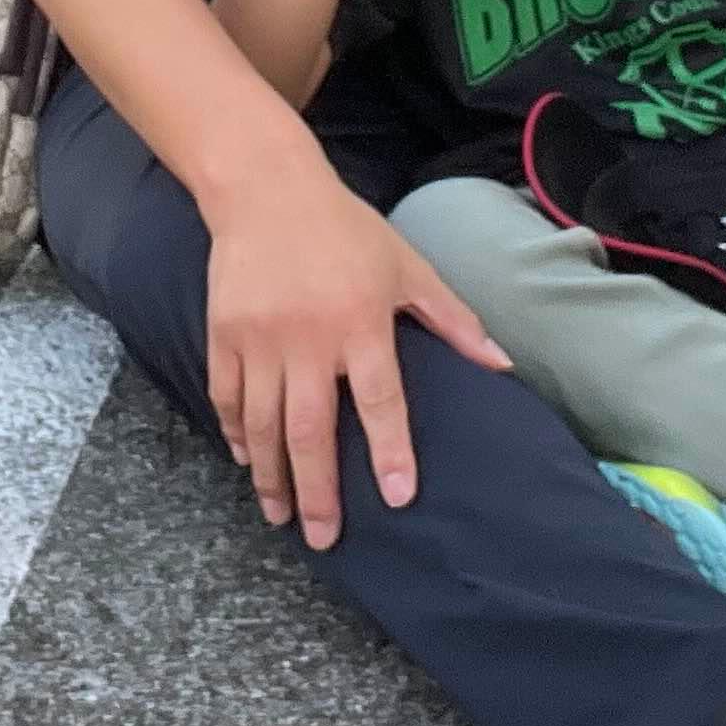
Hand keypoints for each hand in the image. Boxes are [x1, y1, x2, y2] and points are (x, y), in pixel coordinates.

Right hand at [203, 157, 512, 548]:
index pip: (380, 400)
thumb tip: (502, 365)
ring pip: (263, 424)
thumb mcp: (407, 266)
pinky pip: (226, 396)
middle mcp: (308, 337)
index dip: (390, 450)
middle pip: (312, 430)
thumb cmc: (345, 229)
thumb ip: (452, 320)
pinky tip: (247, 461)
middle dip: (317, 491)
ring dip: (271, 476)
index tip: (397, 497)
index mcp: (361, 322)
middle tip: (324, 538)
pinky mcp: (224, 332)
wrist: (266, 187)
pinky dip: (235, 433)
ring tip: (280, 516)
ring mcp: (260, 338)